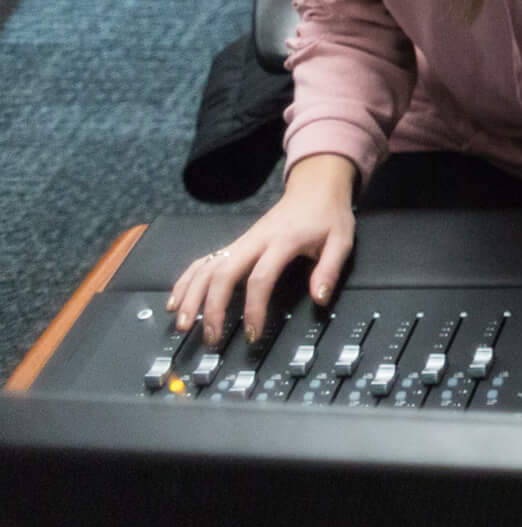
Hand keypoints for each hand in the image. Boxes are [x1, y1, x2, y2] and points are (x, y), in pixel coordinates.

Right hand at [165, 155, 357, 343]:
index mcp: (281, 241)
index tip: (252, 334)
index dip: (253, 309)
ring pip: (205, 267)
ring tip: (182, 325)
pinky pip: (203, 261)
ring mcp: (240, 241)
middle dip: (211, 308)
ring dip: (190, 296)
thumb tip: (318, 299)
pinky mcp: (234, 244)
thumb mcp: (341, 240)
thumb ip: (330, 269)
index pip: (260, 278)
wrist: (314, 188)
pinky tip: (175, 300)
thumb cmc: (327, 216)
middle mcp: (254, 241)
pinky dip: (186, 280)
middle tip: (211, 338)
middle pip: (222, 274)